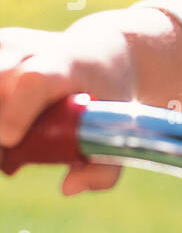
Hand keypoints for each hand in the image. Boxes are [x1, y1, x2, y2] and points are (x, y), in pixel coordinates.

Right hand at [0, 20, 133, 194]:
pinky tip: (6, 118)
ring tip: (10, 139)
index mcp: (67, 66)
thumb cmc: (108, 97)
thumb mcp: (118, 131)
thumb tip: (69, 188)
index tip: (10, 140)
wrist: (102, 52)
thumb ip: (103, 169)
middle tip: (6, 157)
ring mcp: (9, 44)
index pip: (34, 81)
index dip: (16, 111)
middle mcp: (34, 50)